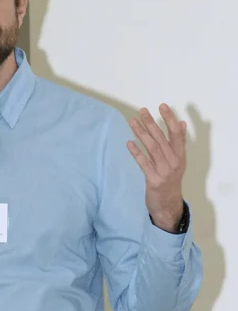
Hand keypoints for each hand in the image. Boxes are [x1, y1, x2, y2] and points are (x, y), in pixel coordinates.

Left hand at [127, 104, 185, 231]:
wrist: (168, 205)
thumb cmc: (171, 180)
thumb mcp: (178, 162)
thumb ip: (179, 143)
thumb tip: (182, 123)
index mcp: (180, 156)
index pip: (177, 133)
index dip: (169, 119)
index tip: (162, 106)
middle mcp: (174, 162)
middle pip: (162, 138)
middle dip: (151, 123)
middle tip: (142, 110)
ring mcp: (164, 172)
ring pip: (152, 149)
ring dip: (141, 134)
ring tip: (133, 122)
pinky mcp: (153, 180)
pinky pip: (144, 164)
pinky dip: (136, 153)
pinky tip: (129, 143)